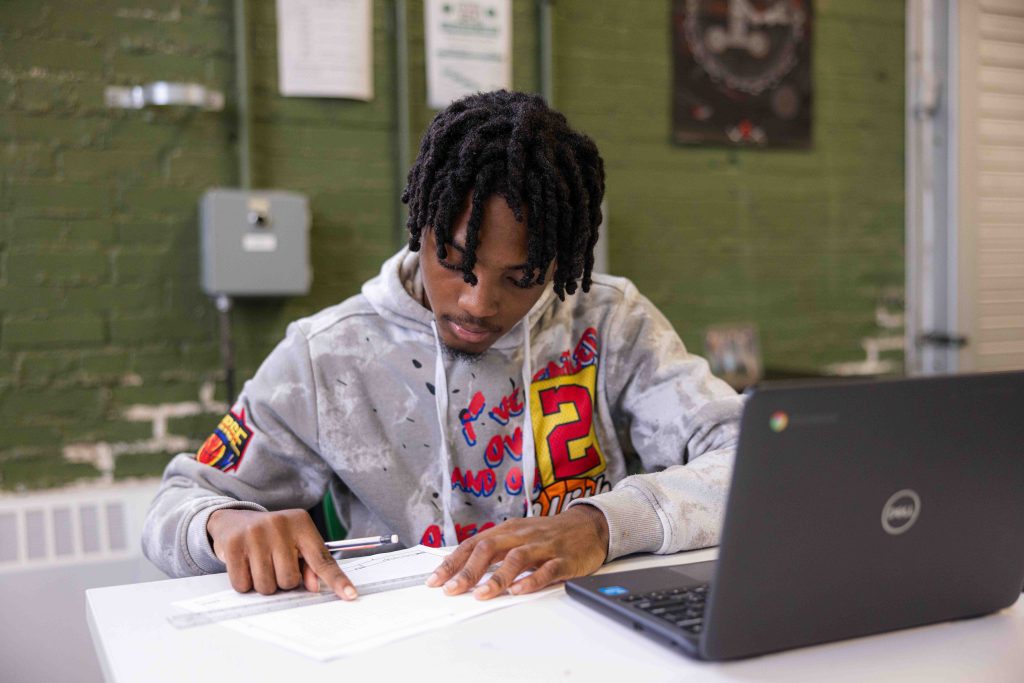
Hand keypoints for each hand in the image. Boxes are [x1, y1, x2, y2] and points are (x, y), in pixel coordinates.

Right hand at [207, 508, 356, 599]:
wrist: (234, 520)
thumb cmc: (272, 536)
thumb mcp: (294, 543)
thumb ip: (309, 564)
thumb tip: (314, 587)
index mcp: (301, 524)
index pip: (322, 559)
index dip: (337, 580)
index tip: (350, 595)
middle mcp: (280, 525)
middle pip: (290, 580)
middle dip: (282, 581)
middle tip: (274, 565)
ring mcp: (256, 534)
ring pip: (266, 586)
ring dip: (263, 584)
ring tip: (259, 564)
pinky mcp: (234, 544)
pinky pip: (243, 584)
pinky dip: (244, 583)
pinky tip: (244, 565)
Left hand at [426, 505, 609, 599]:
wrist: (588, 525)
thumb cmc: (548, 534)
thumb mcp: (517, 536)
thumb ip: (493, 551)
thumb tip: (460, 569)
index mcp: (507, 531)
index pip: (473, 544)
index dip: (453, 562)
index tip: (435, 581)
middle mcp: (521, 536)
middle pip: (489, 549)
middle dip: (468, 571)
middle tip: (452, 590)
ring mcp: (543, 547)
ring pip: (516, 559)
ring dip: (497, 577)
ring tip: (482, 594)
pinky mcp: (563, 559)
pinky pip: (547, 570)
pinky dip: (532, 580)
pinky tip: (520, 590)